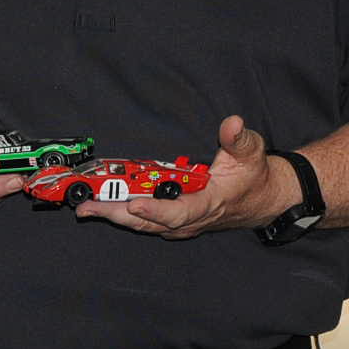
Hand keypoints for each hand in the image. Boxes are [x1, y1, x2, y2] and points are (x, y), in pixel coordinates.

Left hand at [74, 115, 285, 239]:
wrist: (262, 200)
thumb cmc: (253, 176)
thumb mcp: (252, 151)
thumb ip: (239, 138)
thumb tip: (233, 123)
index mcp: (210, 202)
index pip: (180, 211)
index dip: (157, 210)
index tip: (135, 203)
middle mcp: (193, 218)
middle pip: (151, 222)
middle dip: (118, 215)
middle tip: (89, 207)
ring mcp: (183, 223)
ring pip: (145, 225)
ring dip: (116, 217)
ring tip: (87, 207)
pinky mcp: (176, 221)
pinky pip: (147, 222)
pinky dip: (125, 216)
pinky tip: (105, 207)